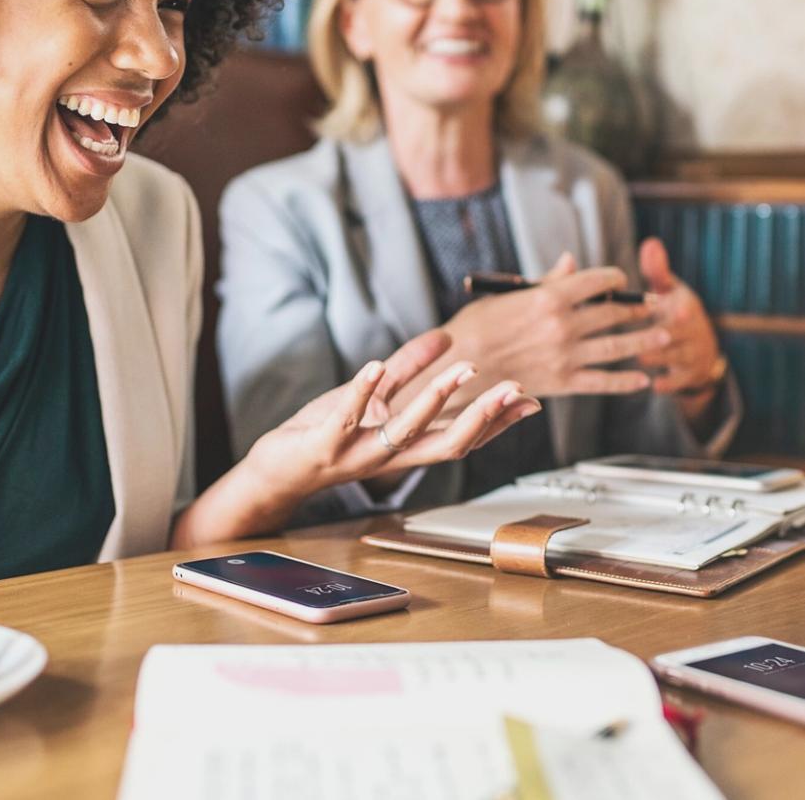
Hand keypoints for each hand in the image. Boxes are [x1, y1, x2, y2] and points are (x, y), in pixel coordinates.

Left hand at [244, 329, 540, 504]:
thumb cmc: (327, 433)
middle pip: (448, 443)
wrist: (278, 469)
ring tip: (460, 369)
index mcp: (406, 446)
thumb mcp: (373, 396)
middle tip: (513, 390)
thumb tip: (445, 338)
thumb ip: (407, 368)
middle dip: (483, 416)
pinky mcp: (325, 445)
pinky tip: (375, 366)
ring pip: (405, 432)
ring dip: (434, 399)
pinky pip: (347, 419)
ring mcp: (359, 453)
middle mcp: (391, 456)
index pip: (462, 438)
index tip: (528, 401)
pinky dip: (361, 392)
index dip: (497, 422)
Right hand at [399, 252, 668, 405]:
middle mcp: (563, 325)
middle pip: (613, 312)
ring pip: (618, 346)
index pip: (597, 281)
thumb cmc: (474, 326)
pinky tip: (642, 380)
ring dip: (644, 340)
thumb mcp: (506, 295)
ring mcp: (566, 356)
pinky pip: (603, 382)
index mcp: (548, 297)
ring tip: (662, 335)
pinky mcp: (563, 383)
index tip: (621, 280)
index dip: (615, 278)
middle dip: (637, 307)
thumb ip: (545, 281)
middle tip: (653, 306)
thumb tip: (570, 262)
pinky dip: (626, 382)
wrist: (457, 367)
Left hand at [637, 237, 721, 396]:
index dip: (680, 308)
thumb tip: (650, 243)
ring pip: (675, 356)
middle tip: (641, 334)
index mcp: (686, 307)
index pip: (685, 307)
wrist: (699, 347)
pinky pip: (680, 381)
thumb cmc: (673, 310)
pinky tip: (654, 385)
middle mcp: (693, 330)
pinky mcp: (690, 375)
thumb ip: (657, 270)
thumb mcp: (670, 289)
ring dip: (658, 357)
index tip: (673, 308)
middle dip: (662, 333)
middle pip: (679, 332)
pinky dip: (669, 383)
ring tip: (638, 356)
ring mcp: (692, 354)